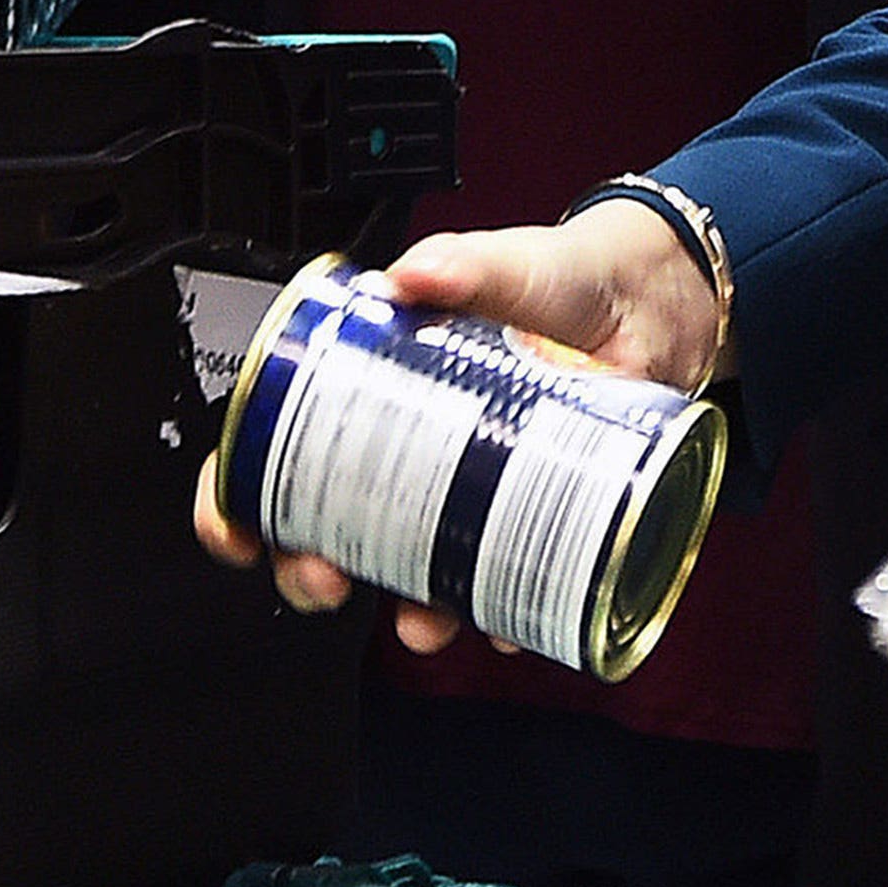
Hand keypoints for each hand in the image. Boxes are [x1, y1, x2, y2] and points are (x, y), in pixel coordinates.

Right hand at [192, 199, 730, 652]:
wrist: (653, 308)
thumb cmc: (561, 282)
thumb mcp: (506, 264)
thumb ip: (462, 263)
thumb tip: (414, 276)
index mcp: (374, 388)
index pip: (277, 450)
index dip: (238, 498)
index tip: (234, 528)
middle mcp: (411, 451)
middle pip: (328, 529)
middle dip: (309, 570)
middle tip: (322, 576)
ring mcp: (469, 492)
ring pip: (410, 572)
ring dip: (405, 611)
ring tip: (419, 619)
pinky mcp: (533, 518)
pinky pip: (506, 584)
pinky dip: (503, 613)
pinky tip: (507, 623)